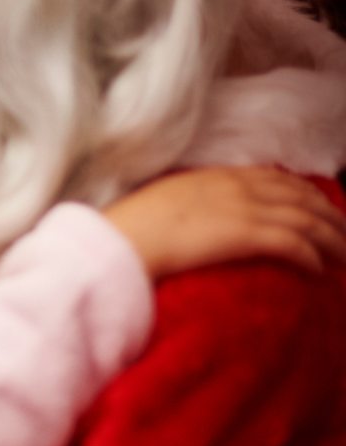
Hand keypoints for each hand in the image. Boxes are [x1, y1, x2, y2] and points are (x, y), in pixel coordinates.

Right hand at [102, 166, 345, 277]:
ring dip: (332, 239)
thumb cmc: (131, 227)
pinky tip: (319, 269)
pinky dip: (311, 255)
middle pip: (300, 196)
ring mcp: (241, 208)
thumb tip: (203, 216)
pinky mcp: (244, 233)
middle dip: (330, 215)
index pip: (274, 177)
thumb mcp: (165, 201)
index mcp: (215, 176)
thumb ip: (192, 202)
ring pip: (306, 219)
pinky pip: (292, 242)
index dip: (304, 191)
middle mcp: (235, 186)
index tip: (319, 205)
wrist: (121, 240)